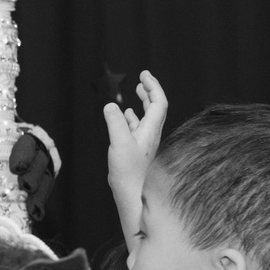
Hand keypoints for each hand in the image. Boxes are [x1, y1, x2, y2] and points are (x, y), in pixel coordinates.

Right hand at [102, 70, 167, 203]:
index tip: (144, 75)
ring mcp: (145, 143)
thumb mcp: (119, 143)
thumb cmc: (128, 172)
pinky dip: (133, 117)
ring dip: (143, 102)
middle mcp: (151, 135)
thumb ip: (115, 122)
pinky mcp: (137, 151)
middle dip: (150, 90)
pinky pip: (138, 127)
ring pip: (147, 117)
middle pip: (156, 107)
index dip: (153, 86)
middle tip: (143, 78)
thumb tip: (111, 105)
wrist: (133, 194)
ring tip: (138, 91)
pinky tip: (127, 115)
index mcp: (151, 130)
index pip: (158, 102)